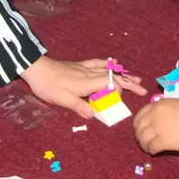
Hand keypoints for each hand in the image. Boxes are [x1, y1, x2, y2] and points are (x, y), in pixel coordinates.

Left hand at [20, 55, 145, 118]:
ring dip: (123, 74)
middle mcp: (89, 73)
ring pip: (109, 70)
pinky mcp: (80, 65)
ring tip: (136, 78)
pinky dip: (109, 64)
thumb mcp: (62, 99)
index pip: (110, 84)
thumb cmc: (48, 85)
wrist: (35, 68)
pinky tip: (114, 63)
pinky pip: (99, 63)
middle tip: (143, 90)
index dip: (118, 93)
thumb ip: (79, 106)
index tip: (118, 102)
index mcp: (87, 83)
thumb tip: (94, 115)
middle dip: (130, 83)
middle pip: (114, 76)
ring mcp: (85, 68)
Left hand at [133, 98, 178, 154]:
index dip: (139, 123)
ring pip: (142, 138)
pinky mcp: (162, 141)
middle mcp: (154, 115)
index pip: (140, 114)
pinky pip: (151, 147)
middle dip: (139, 134)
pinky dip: (152, 150)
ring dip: (144, 144)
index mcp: (158, 105)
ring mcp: (157, 128)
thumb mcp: (176, 105)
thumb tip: (160, 119)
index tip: (142, 129)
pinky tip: (155, 152)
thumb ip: (164, 111)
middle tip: (144, 140)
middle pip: (139, 127)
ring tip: (149, 148)